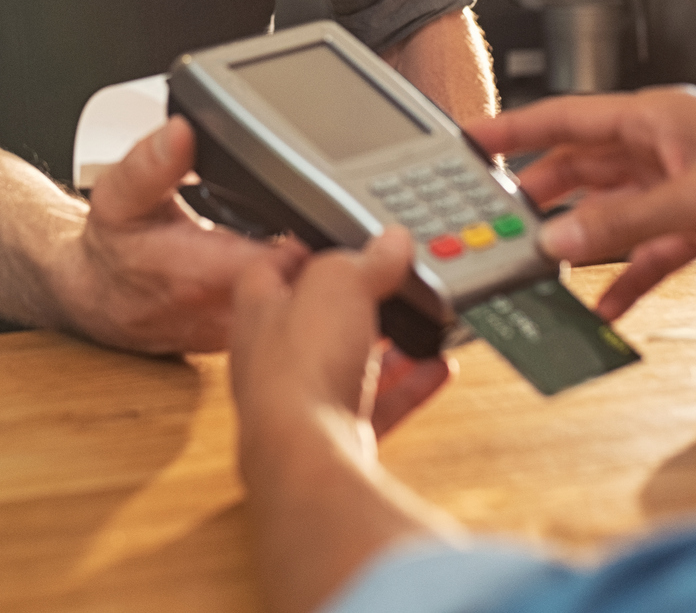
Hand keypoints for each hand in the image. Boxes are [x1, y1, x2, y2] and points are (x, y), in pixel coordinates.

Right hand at [59, 117, 306, 353]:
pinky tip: (293, 271)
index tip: (316, 215)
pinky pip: (284, 321)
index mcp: (193, 273)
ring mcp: (232, 332)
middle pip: (295, 288)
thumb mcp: (118, 194)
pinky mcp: (240, 340)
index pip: (274, 265)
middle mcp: (217, 311)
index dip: (303, 239)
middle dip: (318, 258)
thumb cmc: (112, 245)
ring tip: (314, 244)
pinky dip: (295, 297)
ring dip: (310, 279)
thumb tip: (181, 132)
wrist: (94, 297)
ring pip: (295, 311)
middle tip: (331, 225)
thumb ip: (151, 162)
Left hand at [230, 228, 454, 477]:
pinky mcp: (336, 436)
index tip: (333, 239)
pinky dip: (409, 387)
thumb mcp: (338, 284)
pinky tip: (436, 369)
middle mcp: (274, 358)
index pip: (270, 268)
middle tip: (387, 283)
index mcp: (259, 312)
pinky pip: (379, 406)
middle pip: (315, 320)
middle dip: (354, 302)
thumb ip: (365, 260)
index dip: (301, 249)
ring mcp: (305, 402)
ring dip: (385, 347)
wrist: (307, 457)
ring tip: (419, 326)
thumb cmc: (299, 367)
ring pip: (348, 365)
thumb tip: (390, 243)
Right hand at [471, 87, 695, 320]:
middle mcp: (666, 145)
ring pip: (616, 211)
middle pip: (584, 167)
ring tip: (541, 267)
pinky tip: (607, 304)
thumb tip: (559, 236)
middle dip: (541, 195)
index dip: (515, 130)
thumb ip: (624, 222)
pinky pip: (652, 249)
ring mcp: (687, 184)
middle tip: (497, 222)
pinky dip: (629, 274)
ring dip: (583, 240)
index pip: (566, 117)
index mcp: (657, 116)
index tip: (469, 142)